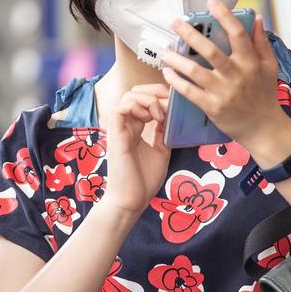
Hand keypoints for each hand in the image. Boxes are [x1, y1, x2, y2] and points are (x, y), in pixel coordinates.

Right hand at [101, 83, 171, 215]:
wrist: (131, 200)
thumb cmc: (144, 180)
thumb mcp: (161, 151)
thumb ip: (163, 134)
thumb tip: (170, 118)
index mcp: (135, 129)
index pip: (143, 100)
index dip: (159, 96)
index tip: (175, 105)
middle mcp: (126, 125)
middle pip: (135, 92)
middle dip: (155, 91)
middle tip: (170, 102)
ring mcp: (119, 129)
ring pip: (128, 96)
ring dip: (148, 99)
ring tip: (160, 114)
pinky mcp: (115, 134)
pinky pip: (121, 108)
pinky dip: (137, 106)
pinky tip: (151, 118)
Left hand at [160, 0, 286, 150]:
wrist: (263, 128)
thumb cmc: (265, 95)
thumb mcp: (269, 67)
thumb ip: (261, 42)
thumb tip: (256, 18)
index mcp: (250, 63)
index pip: (237, 34)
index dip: (225, 16)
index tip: (212, 2)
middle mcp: (236, 75)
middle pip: (210, 51)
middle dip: (190, 34)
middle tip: (175, 22)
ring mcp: (223, 92)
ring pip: (195, 71)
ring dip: (177, 59)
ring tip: (165, 50)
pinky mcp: (212, 107)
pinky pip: (190, 91)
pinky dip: (176, 81)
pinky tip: (167, 72)